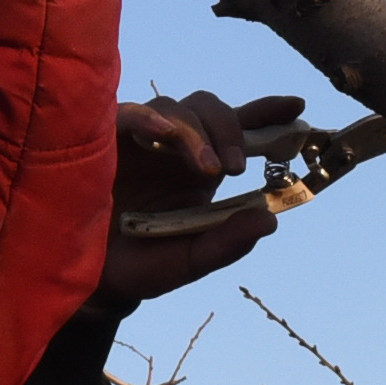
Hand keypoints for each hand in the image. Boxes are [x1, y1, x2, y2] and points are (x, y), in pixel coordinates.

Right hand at [92, 90, 305, 310]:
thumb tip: (269, 221)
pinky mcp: (105, 139)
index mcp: (201, 167)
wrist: (88, 279)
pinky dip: (148, 118)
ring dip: (196, 132)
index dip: (268, 111)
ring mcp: (141, 139)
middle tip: (235, 167)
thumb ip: (226, 244)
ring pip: (175, 107)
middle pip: (209, 108)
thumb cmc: (140, 264)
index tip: (297, 105)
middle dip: (228, 129)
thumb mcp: (188, 261)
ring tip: (206, 167)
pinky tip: (161, 133)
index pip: (240, 128)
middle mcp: (175, 146)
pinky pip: (129, 114)